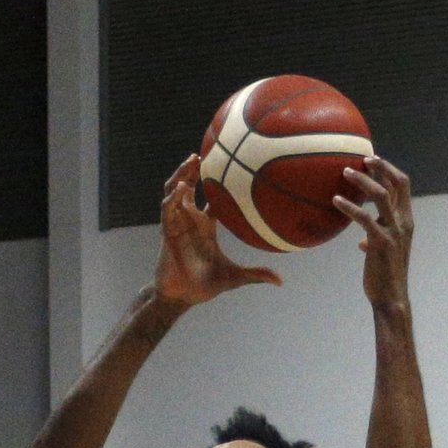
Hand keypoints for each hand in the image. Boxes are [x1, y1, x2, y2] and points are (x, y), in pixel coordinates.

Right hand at [155, 157, 280, 308]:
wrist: (182, 297)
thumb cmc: (204, 286)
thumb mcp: (234, 277)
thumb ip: (255, 274)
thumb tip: (280, 281)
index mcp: (206, 225)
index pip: (212, 197)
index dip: (217, 181)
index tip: (228, 163)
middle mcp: (190, 220)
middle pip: (190, 186)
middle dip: (195, 169)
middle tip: (207, 150)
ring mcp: (177, 223)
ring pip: (176, 192)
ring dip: (182, 175)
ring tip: (192, 160)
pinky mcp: (167, 231)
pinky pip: (168, 209)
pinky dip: (173, 197)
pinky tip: (181, 188)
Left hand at [338, 156, 415, 309]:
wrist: (391, 298)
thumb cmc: (384, 275)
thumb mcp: (383, 252)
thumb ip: (376, 239)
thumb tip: (363, 240)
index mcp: (406, 220)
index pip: (403, 185)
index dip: (389, 168)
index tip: (372, 159)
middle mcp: (403, 222)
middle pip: (396, 183)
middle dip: (379, 166)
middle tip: (360, 158)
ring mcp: (394, 232)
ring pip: (381, 195)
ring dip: (362, 181)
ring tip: (344, 173)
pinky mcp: (381, 243)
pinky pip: (364, 219)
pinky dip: (349, 207)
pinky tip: (335, 201)